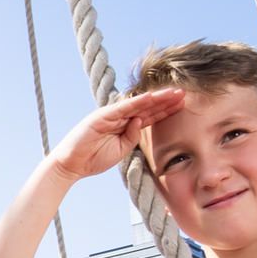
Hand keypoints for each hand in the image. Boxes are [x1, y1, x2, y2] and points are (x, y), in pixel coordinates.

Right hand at [45, 88, 184, 180]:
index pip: (150, 115)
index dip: (165, 109)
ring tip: (174, 93)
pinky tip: (152, 97)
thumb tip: (141, 121)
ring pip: (139, 104)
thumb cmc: (94, 158)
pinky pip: (124, 108)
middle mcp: (120, 116)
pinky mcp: (103, 116)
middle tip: (184, 93)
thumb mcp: (121, 150)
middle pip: (148, 106)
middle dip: (166, 100)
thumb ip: (133, 136)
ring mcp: (111, 114)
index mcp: (126, 125)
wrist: (72, 164)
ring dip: (157, 98)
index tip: (182, 104)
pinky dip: (137, 102)